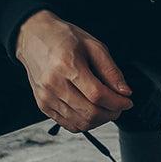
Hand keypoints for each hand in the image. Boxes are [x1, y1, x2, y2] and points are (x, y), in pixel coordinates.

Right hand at [15, 10, 133, 132]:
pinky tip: (91, 111)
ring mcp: (46, 97)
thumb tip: (124, 91)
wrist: (32, 37)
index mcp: (67, 65)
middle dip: (111, 114)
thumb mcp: (92, 45)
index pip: (97, 95)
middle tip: (119, 106)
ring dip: (99, 120)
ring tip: (106, 109)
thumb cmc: (62, 37)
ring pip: (80, 123)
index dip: (117, 102)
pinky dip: (84, 123)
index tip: (127, 101)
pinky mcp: (42, 105)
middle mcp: (54, 84)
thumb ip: (110, 70)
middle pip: (90, 113)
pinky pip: (68, 125)